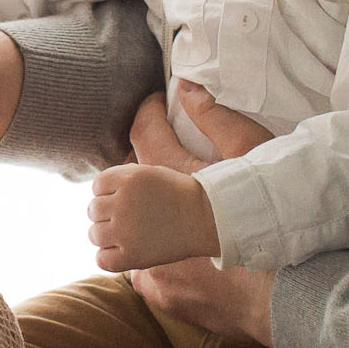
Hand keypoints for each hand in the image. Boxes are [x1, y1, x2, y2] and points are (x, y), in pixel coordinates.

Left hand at [88, 163, 218, 269]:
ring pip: (93, 234)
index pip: (97, 186)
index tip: (127, 200)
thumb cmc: (179, 195)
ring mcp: (126, 230)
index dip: (109, 193)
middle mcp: (123, 202)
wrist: (207, 219)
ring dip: (106, 235)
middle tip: (130, 219)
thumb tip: (96, 193)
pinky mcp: (132, 255)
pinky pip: (102, 259)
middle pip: (93, 210)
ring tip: (126, 235)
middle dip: (107, 214)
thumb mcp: (150, 173)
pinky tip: (122, 252)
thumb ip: (122, 178)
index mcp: (128, 178)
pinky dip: (108, 257)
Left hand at [121, 81, 278, 346]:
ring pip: (97, 223)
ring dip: (112, 220)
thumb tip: (186, 86)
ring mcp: (128, 232)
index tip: (157, 113)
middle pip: (105, 186)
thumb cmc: (251, 199)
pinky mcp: (130, 262)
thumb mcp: (244, 147)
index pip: (140, 131)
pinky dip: (112, 251)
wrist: (249, 248)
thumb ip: (213, 116)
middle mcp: (133, 199)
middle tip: (148, 189)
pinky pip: (102, 256)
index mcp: (159, 165)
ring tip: (140, 220)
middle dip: (120, 187)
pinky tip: (136, 246)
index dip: (147, 116)